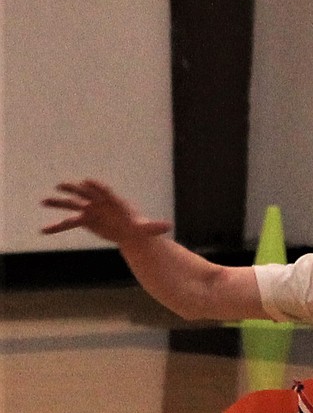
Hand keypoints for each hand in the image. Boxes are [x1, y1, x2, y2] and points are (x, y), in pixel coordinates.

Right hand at [41, 179, 171, 243]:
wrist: (129, 231)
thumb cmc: (137, 227)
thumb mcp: (145, 228)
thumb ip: (154, 226)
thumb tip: (169, 226)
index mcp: (114, 201)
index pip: (105, 191)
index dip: (96, 186)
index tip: (87, 181)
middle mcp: (100, 202)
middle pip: (85, 193)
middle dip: (73, 189)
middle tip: (60, 185)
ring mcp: (90, 210)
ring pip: (72, 204)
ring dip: (58, 203)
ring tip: (43, 201)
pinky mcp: (85, 219)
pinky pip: (68, 223)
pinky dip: (56, 227)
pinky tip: (44, 231)